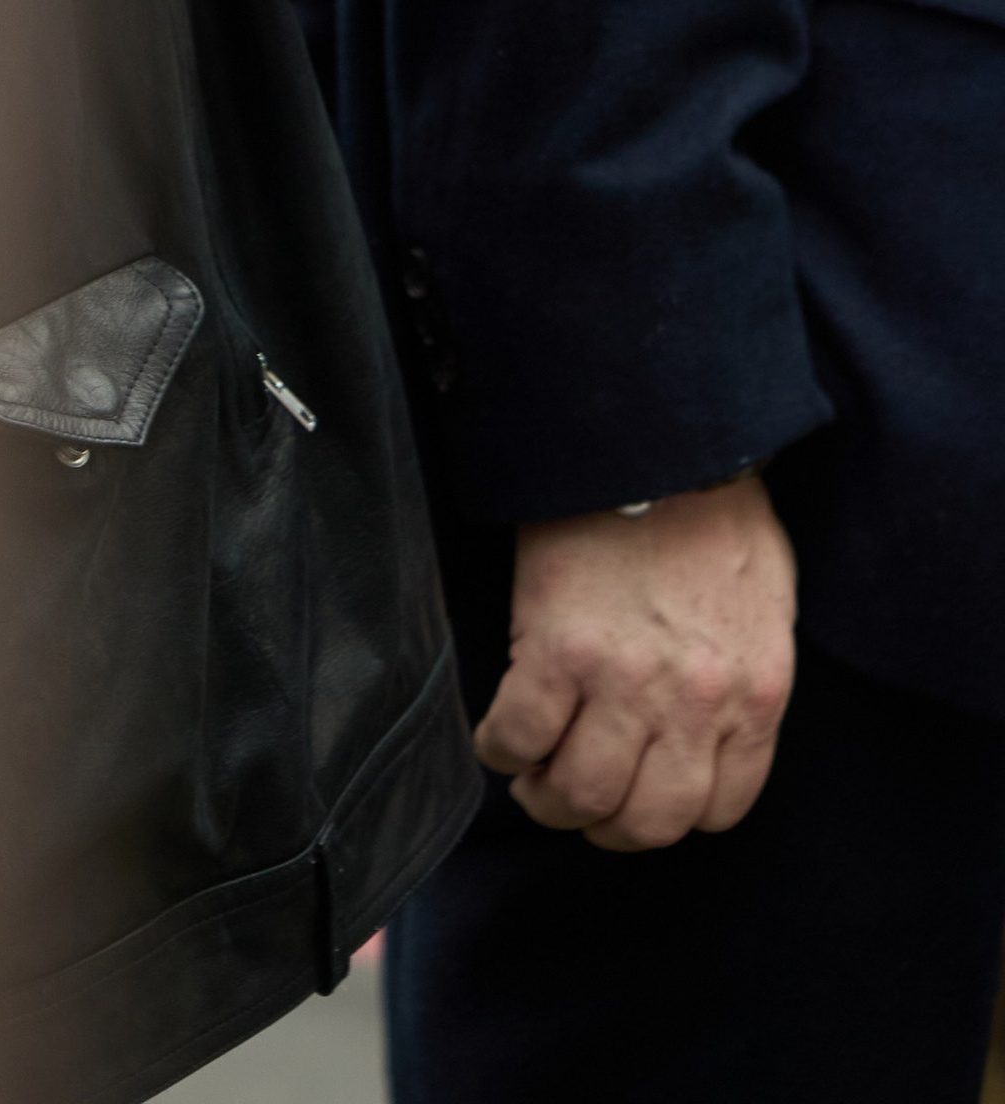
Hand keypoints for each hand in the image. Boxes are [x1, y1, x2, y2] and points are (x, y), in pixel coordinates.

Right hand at [475, 473, 796, 849]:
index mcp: (754, 696)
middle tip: (576, 801)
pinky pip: (520, 735)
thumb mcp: (766, 609)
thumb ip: (745, 680)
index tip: (638, 796)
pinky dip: (501, 749)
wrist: (656, 439)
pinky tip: (498, 735)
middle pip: (645, 822)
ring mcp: (622, 681)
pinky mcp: (556, 648)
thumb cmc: (713, 513)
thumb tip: (714, 727)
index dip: (668, 814)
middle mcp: (694, 705)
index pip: (717, 811)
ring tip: (533, 776)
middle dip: (604, 826)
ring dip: (549, 799)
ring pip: (581, 794)